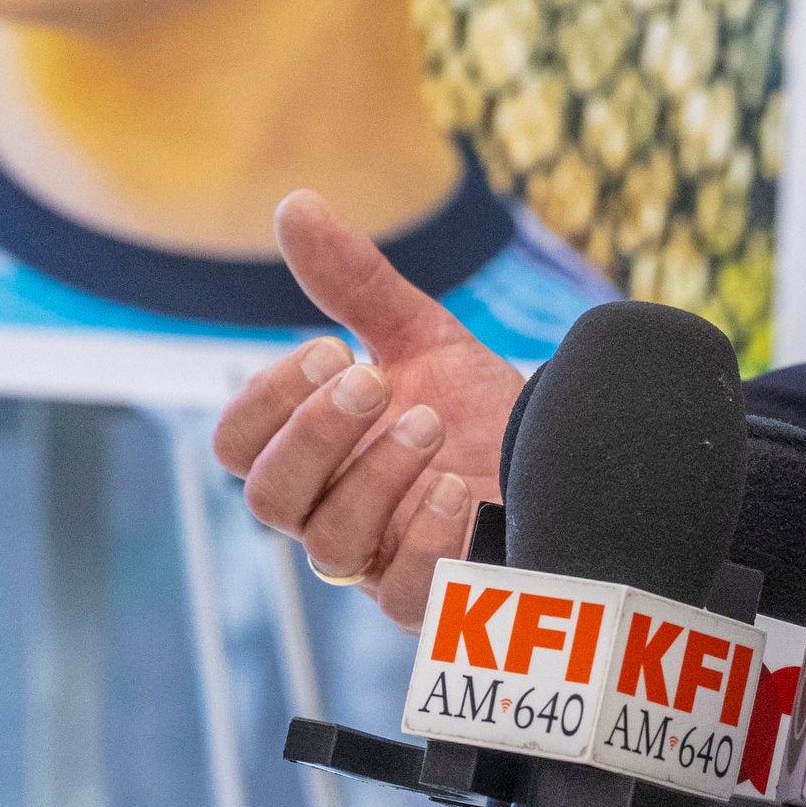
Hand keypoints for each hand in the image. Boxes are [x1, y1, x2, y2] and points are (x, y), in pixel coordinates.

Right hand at [210, 190, 525, 626]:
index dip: (268, 399)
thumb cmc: (480, 411)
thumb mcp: (419, 337)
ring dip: (375, 472)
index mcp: (314, 456)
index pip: (237, 446)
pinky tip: (457, 490)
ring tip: (430, 421)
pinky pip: (399, 593)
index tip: (327, 350)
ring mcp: (379, 565)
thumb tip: (294, 204)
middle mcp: (332, 515)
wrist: (569, 461)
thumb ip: (355, 283)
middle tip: (370, 378)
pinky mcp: (435, 602)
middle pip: (268, 496)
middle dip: (315, 430)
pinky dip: (422, 538)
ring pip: (328, 542)